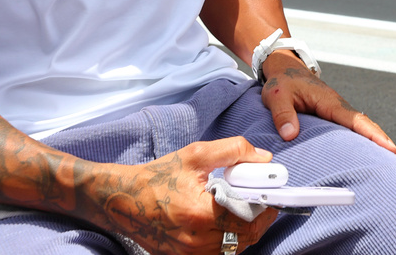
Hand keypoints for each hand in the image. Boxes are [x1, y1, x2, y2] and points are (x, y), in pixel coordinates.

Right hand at [102, 138, 278, 254]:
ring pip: (235, 249)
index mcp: (201, 213)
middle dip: (260, 219)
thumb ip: (233, 151)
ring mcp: (191, 253)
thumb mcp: (196, 156)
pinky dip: (230, 241)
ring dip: (247, 231)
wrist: (123, 200)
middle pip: (246, 237)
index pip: (249, 217)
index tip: (272, 194)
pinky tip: (229, 223)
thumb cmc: (157, 177)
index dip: (266, 206)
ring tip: (246, 210)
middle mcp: (197, 240)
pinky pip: (220, 254)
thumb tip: (263, 157)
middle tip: (263, 202)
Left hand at [260, 52, 395, 156]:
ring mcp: (338, 114)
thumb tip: (291, 133)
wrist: (284, 70)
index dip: (373, 135)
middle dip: (385, 144)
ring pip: (363, 130)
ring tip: (393, 165)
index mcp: (329, 102)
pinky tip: (371, 156)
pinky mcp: (334, 119)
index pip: (355, 120)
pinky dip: (366, 142)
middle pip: (367, 127)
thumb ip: (283, 114)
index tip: (389, 148)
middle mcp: (338, 108)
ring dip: (378, 145)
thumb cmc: (284, 81)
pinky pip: (354, 131)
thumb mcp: (277, 95)